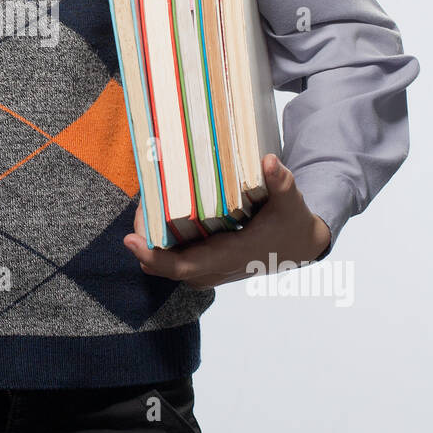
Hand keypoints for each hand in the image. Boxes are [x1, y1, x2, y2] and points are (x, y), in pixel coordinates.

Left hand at [123, 154, 331, 286]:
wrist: (302, 245)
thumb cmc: (292, 222)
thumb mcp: (290, 201)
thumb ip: (281, 182)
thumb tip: (268, 161)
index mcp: (233, 254)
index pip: (186, 265)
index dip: (156, 257)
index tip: (131, 241)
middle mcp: (219, 268)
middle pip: (171, 269)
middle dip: (146, 250)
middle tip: (132, 224)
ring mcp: (215, 271)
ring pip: (174, 268)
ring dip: (154, 252)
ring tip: (142, 222)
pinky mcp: (213, 266)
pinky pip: (182, 264)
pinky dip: (165, 252)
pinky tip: (157, 228)